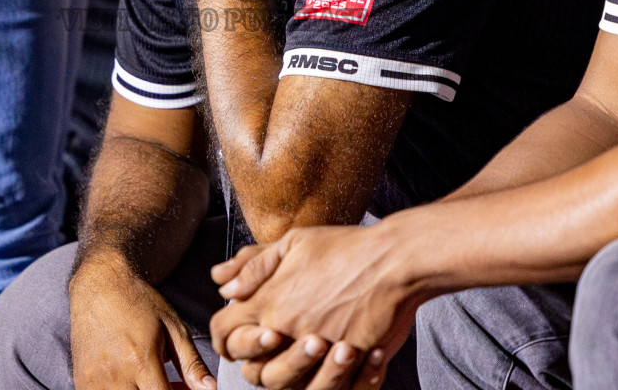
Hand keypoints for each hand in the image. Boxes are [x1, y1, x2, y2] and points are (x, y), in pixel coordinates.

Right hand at [70, 257, 215, 389]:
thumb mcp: (172, 328)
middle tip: (172, 385)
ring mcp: (94, 382)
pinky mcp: (82, 382)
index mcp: (140, 361)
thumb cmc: (138, 302)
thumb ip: (192, 364)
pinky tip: (133, 382)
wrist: (99, 284)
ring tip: (151, 382)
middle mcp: (114, 376)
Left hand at [209, 226, 417, 388]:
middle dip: (256, 362)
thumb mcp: (293, 242)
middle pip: (252, 369)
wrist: (394, 260)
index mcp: (269, 300)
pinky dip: (326, 382)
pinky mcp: (345, 362)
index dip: (222, 336)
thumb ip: (254, 265)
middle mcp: (287, 329)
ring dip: (293, 373)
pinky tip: (334, 364)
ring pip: (286, 385)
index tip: (233, 337)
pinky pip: (327, 389)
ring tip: (311, 350)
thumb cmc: (347, 248)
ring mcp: (316, 349)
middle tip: (272, 348)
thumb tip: (223, 285)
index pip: (223, 330)